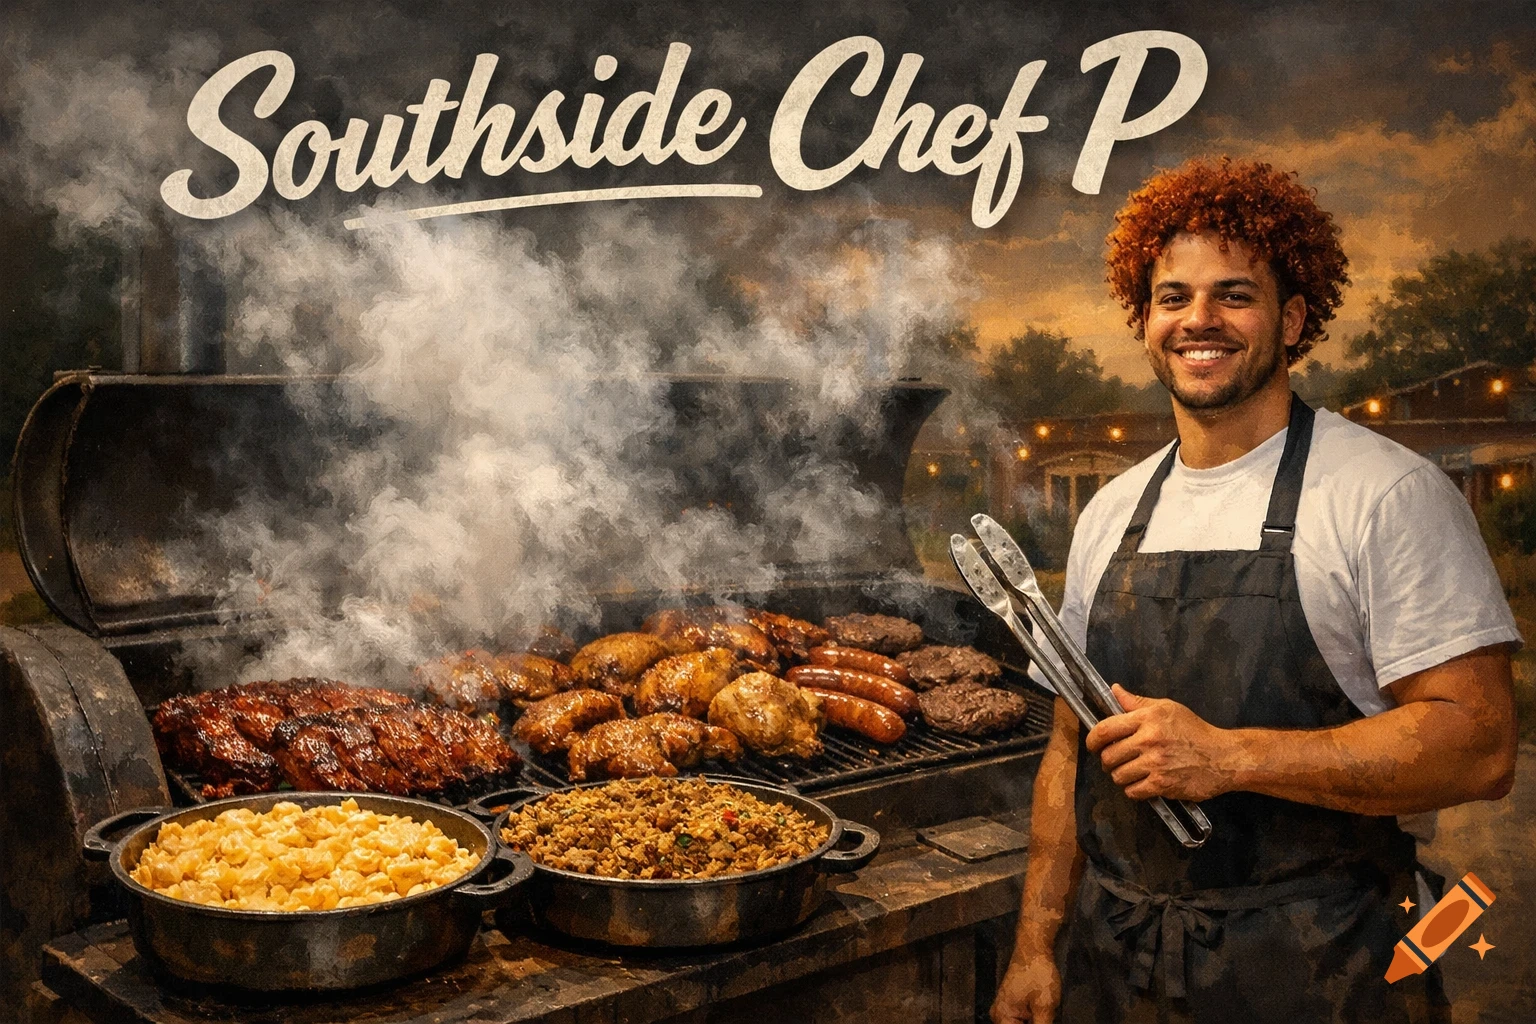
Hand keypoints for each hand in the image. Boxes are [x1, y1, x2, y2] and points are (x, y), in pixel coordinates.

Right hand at [991, 950, 1060, 1022]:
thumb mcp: (1044, 1006)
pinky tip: (1044, 1016)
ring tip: (1045, 1014)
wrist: (1034, 949)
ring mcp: (1004, 1010)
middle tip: (1046, 1017)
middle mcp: (998, 1016)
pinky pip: (1021, 1021)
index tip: (1043, 1021)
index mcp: (1002, 1017)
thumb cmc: (1038, 975)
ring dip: (1035, 1022)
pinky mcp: (1012, 1006)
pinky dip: (1033, 1021)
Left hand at [1083, 684, 1235, 801]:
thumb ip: (1136, 702)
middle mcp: (1149, 740)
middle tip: (1117, 760)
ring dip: (1121, 776)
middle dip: (1108, 760)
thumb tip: (1114, 691)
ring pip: (1118, 775)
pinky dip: (1134, 789)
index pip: (1105, 729)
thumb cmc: (1195, 731)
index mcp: (1147, 718)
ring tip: (1132, 771)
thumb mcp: (1167, 708)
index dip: (1092, 740)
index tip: (1092, 745)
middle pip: (1108, 755)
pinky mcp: (1162, 784)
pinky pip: (1133, 791)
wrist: (1223, 757)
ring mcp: (1155, 763)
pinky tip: (1143, 782)